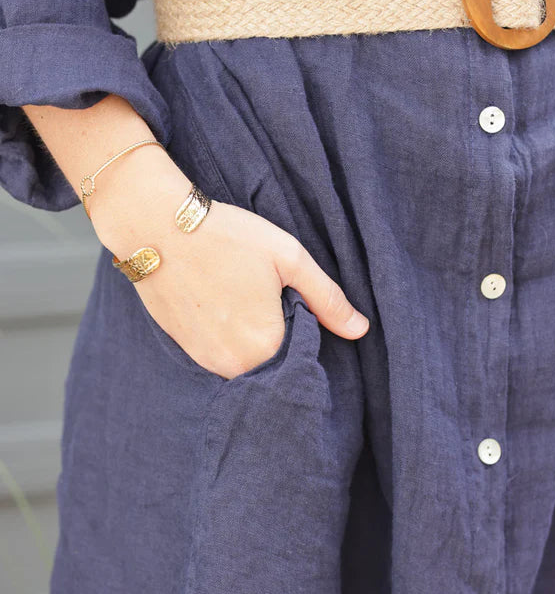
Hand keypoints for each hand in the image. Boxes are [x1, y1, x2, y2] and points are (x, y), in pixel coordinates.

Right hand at [91, 157, 369, 380]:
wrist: (154, 226)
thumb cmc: (226, 236)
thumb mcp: (289, 258)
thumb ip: (327, 299)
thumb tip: (360, 330)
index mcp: (267, 346)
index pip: (303, 358)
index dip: (305, 330)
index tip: (292, 301)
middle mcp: (236, 366)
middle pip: (275, 364)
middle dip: (279, 338)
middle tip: (264, 295)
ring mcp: (207, 362)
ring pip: (247, 363)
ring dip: (253, 341)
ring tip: (242, 297)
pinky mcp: (186, 352)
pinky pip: (221, 357)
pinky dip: (228, 339)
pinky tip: (222, 304)